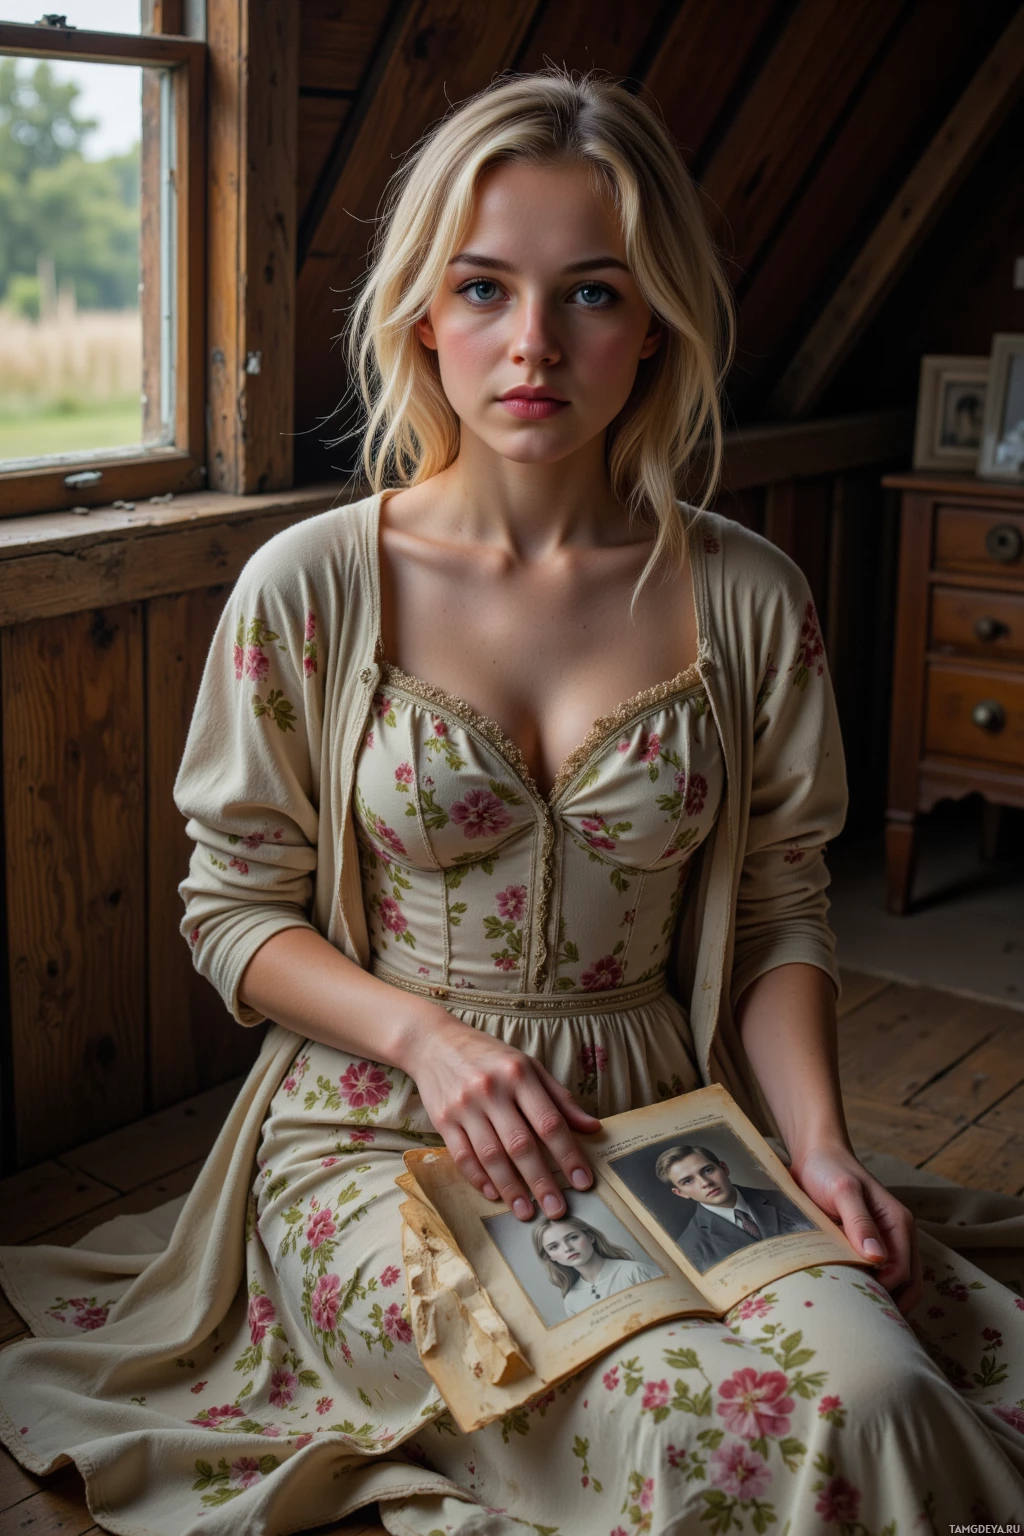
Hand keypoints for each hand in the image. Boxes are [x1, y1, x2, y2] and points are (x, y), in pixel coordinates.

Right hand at [402, 1008, 599, 1220]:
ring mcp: (465, 1106)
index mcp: (519, 1075)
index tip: (583, 1182)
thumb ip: (560, 1098)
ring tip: (526, 1211)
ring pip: (491, 1156)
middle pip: (521, 1144)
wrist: (435, 1043)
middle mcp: (492, 1090)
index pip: (550, 1122)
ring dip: (511, 1188)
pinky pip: (462, 1156)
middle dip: (542, 1181)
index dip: (569, 1155)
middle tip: (557, 1210)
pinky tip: (494, 1194)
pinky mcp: (443, 1119)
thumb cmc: (489, 1057)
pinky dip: (479, 1178)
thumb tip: (592, 1127)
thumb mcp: (529, 1066)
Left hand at [789, 1142, 922, 1313]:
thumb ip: (859, 1220)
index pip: (902, 1272)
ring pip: (896, 1286)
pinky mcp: (866, 1248)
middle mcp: (898, 1237)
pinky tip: (849, 1298)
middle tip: (860, 1319)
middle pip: (908, 1285)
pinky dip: (869, 1291)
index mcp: (899, 1224)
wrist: (816, 1155)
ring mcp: (884, 1244)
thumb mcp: (843, 1190)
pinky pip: (877, 1278)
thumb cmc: (830, 1169)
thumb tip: (876, 1258)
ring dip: (881, 1300)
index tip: (855, 1297)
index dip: (883, 1289)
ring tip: (855, 1315)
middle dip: (890, 1305)